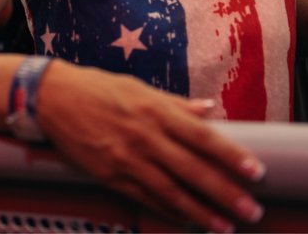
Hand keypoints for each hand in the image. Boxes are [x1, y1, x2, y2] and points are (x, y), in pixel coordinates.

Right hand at [38, 62, 265, 230]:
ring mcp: (127, 159)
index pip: (203, 136)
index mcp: (156, 110)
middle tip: (251, 210)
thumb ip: (176, 103)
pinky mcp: (110, 175)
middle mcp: (145, 136)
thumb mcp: (139, 88)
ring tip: (225, 226)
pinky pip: (145, 198)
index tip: (255, 172)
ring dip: (201, 211)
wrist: (52, 98)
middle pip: (193, 169)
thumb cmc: (98, 88)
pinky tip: (187, 222)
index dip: (231, 156)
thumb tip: (208, 109)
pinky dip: (168, 211)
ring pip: (171, 191)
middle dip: (225, 192)